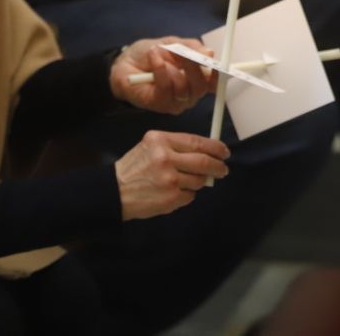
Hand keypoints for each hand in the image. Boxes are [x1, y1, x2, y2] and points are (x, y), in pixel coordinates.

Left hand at [110, 36, 218, 114]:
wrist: (124, 63)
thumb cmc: (151, 54)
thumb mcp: (172, 43)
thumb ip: (191, 48)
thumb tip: (209, 53)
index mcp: (197, 79)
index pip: (215, 82)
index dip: (220, 75)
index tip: (219, 64)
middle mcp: (190, 94)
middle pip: (202, 86)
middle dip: (193, 66)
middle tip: (182, 51)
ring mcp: (176, 102)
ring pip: (184, 87)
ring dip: (171, 66)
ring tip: (158, 52)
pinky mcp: (160, 104)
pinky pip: (166, 88)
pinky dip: (160, 70)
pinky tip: (154, 58)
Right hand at [115, 130, 230, 220]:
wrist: (115, 191)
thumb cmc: (135, 167)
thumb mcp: (151, 147)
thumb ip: (176, 146)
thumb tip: (207, 152)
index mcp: (161, 141)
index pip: (197, 142)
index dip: (215, 147)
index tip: (224, 152)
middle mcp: (166, 158)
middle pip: (204, 161)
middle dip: (218, 167)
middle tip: (223, 169)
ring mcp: (169, 179)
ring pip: (199, 180)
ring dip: (199, 181)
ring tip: (187, 181)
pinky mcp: (170, 198)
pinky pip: (190, 195)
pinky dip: (187, 194)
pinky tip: (175, 192)